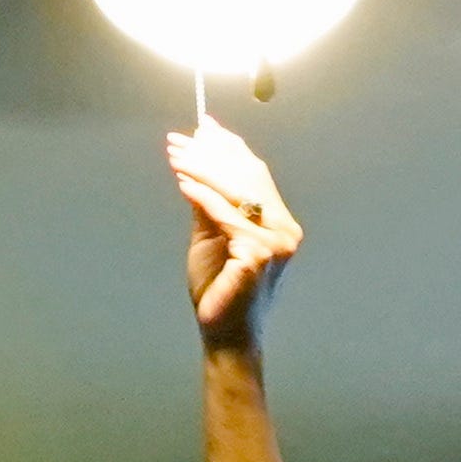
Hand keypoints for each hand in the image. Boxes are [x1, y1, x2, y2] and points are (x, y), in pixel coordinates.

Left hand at [170, 122, 302, 344]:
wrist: (225, 334)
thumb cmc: (218, 289)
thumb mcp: (211, 236)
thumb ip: (209, 204)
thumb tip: (197, 163)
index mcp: (279, 224)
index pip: (256, 175)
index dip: (230, 148)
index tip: (203, 127)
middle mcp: (285, 230)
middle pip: (248, 177)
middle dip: (211, 154)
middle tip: (178, 140)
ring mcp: (277, 243)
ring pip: (237, 192)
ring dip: (202, 170)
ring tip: (175, 156)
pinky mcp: (259, 255)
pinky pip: (226, 217)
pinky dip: (203, 197)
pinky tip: (183, 183)